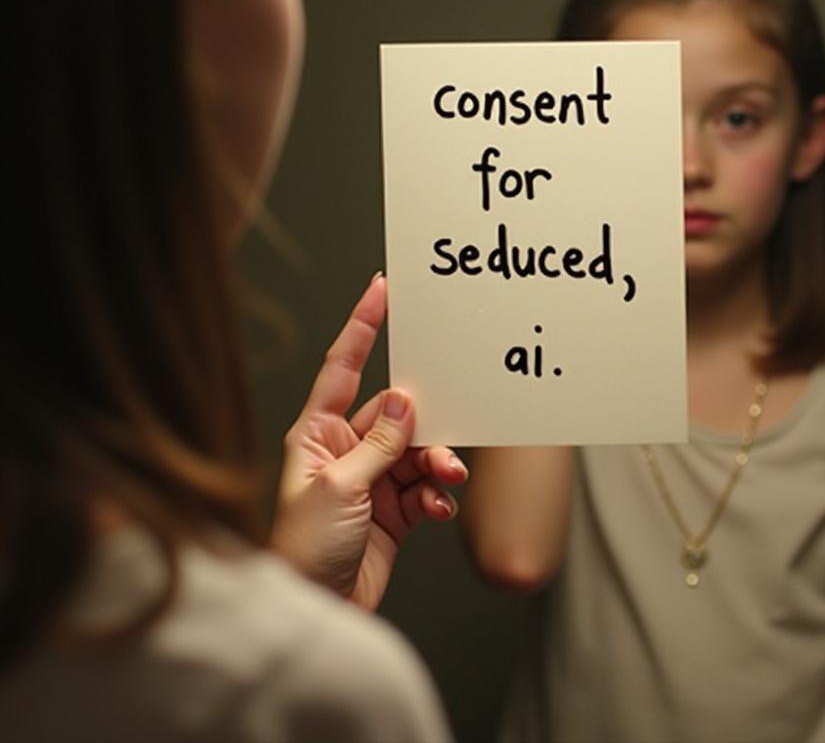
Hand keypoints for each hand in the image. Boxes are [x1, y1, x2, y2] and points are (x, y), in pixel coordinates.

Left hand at [269, 274, 467, 609]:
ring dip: (436, 462)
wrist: (316, 610)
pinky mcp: (392, 511)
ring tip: (444, 478)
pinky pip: (425, 487)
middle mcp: (343, 451)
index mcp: (316, 434)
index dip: (362, 326)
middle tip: (444, 428)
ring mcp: (370, 481)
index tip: (381, 290)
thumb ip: (377, 444)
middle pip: (395, 415)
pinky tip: (437, 507)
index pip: (342, 368)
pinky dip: (437, 494)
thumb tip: (403, 402)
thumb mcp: (340, 488)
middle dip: (424, 423)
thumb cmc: (303, 551)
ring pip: (417, 451)